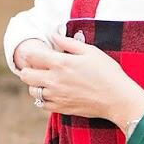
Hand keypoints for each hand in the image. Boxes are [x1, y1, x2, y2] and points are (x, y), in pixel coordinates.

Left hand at [17, 31, 143, 128]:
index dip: (30, 53)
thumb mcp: (90, 51)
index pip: (31, 56)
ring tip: (47, 81)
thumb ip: (68, 42)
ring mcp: (56, 96)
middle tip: (39, 67)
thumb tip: (53, 35)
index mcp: (60, 63)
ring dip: (36, 85)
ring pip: (32, 91)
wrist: (117, 99)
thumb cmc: (107, 72)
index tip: (36, 53)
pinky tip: (54, 93)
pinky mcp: (61, 108)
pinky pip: (42, 104)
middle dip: (29, 69)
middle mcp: (54, 80)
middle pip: (26, 75)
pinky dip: (44, 98)